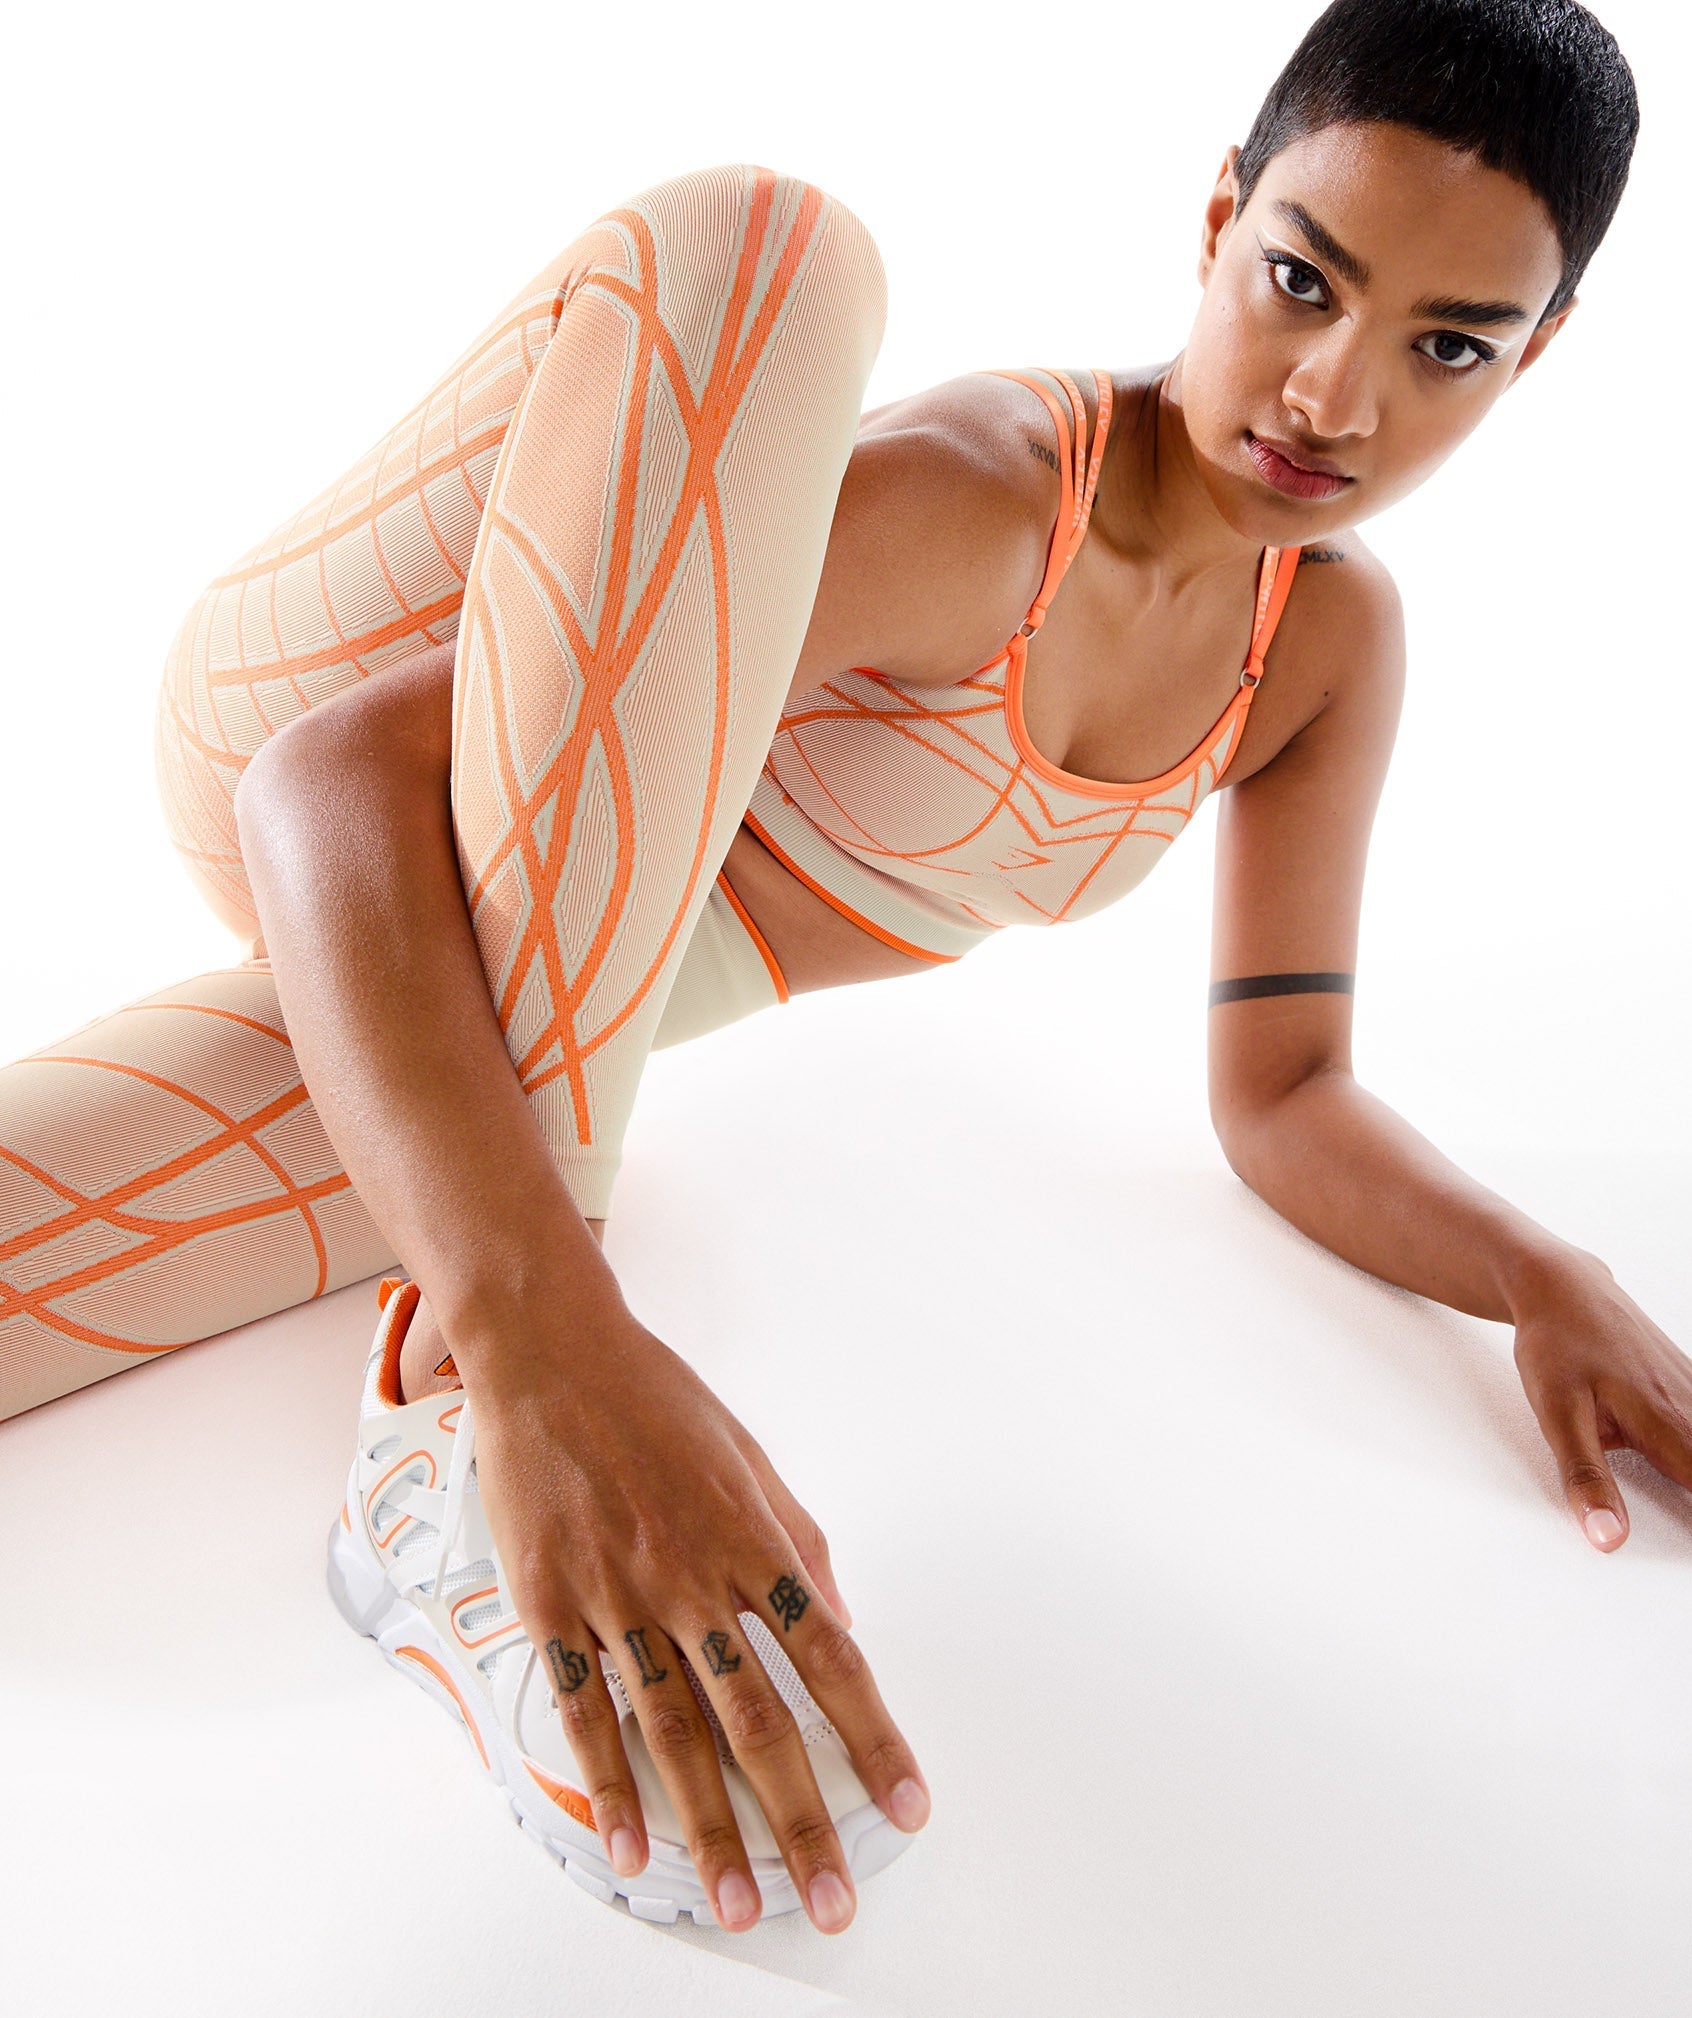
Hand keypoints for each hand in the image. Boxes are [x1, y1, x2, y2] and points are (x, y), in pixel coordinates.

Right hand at [452, 1305, 931, 1934]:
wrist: (553, 1353)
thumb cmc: (656, 1398)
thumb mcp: (748, 1455)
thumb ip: (798, 1541)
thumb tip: (841, 1617)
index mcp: (751, 1539)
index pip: (831, 1656)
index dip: (874, 1737)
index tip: (907, 1802)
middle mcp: (691, 1578)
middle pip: (759, 1720)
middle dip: (801, 1819)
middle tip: (832, 1897)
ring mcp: (617, 1597)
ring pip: (675, 1735)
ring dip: (712, 1829)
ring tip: (741, 1900)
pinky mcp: (550, 1604)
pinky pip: (585, 1711)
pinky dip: (610, 1785)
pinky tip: (635, 1846)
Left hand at [1510, 1249, 1691, 1551]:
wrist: (1562, 1285)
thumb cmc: (1556, 1345)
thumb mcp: (1556, 1414)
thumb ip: (1586, 1477)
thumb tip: (1608, 1538)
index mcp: (1664, 1425)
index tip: (1691, 1548)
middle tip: (1686, 1519)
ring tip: (1682, 1484)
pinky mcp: (1691, 1379)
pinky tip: (1683, 1434)